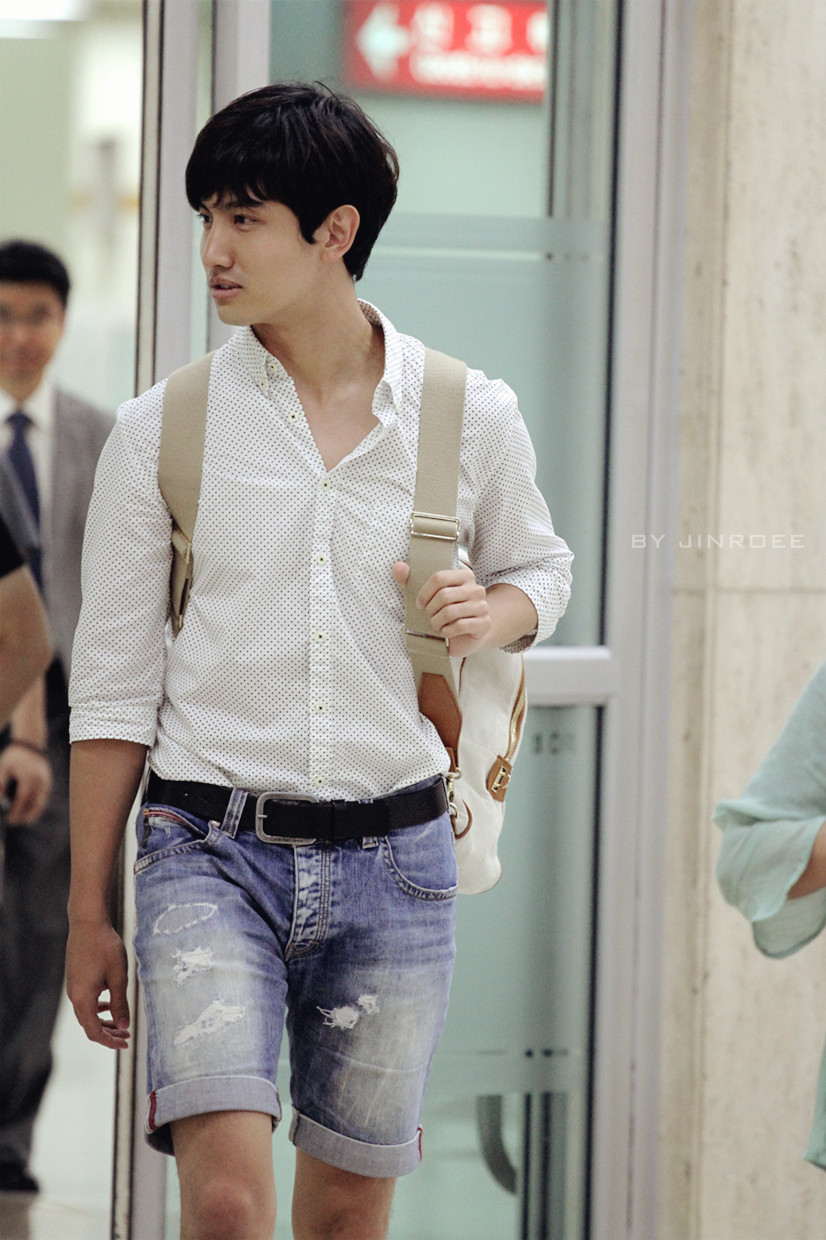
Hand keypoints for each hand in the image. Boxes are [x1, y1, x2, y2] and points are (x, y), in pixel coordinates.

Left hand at [0, 742, 51, 823]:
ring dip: (33, 814)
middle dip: (24, 816)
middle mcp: (39, 781)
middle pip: (34, 804)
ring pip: (41, 803)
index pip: (23, 799)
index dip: (16, 811)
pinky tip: (29, 811)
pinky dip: (37, 807)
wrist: (31, 744)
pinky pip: (43, 798)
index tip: (8, 819)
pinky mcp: (47, 782)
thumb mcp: (4, 767)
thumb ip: (1, 782)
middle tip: (13, 822)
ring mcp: (45, 782)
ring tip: (23, 821)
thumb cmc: (14, 756)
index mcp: (28, 777)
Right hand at [66, 919, 130, 1049]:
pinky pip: (85, 1001)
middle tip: (126, 1036)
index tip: (125, 1043)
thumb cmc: (105, 948)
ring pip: (87, 1013)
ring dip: (103, 1021)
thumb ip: (120, 1004)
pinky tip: (109, 1002)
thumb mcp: (118, 977)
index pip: (94, 1031)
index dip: (109, 1041)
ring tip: (120, 1023)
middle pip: (89, 1025)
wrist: (88, 923)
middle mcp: (74, 996)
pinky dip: (97, 1008)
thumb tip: (123, 1026)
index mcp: (83, 999)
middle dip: (108, 1033)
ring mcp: (73, 987)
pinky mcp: (75, 978)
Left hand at [393, 561, 490, 658]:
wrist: (466, 634)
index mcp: (465, 575)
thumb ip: (408, 580)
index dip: (425, 593)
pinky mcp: (484, 623)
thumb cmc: (444, 612)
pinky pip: (459, 626)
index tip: (419, 604)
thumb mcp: (425, 596)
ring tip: (437, 625)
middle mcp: (476, 588)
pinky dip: (447, 632)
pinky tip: (446, 632)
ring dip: (437, 622)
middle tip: (430, 616)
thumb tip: (399, 566)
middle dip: (431, 610)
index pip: (440, 578)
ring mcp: (482, 606)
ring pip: (450, 612)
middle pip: (444, 596)